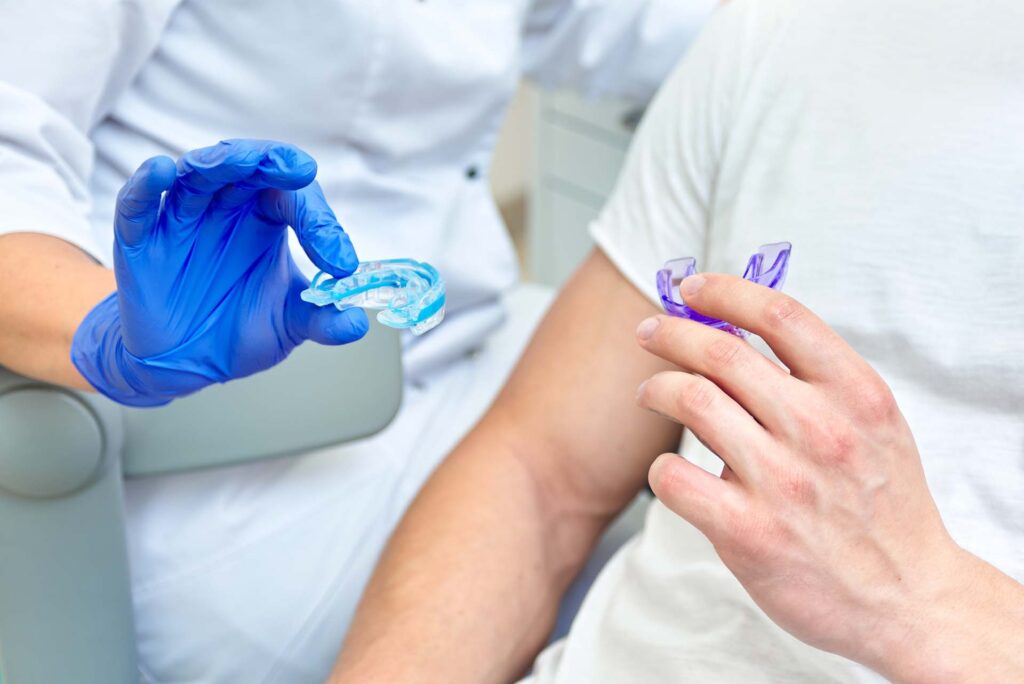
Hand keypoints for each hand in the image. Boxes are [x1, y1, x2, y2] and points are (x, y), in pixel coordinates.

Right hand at [71, 139, 368, 405]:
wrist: (186, 361)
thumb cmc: (239, 327)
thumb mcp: (289, 325)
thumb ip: (323, 320)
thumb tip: (356, 322)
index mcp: (266, 219)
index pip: (295, 199)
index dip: (320, 223)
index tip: (340, 264)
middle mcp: (226, 209)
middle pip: (247, 169)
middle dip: (271, 163)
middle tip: (298, 170)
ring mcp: (182, 220)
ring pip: (196, 176)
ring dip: (217, 163)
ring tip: (239, 160)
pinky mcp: (140, 240)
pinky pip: (138, 204)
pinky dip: (146, 185)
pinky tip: (160, 171)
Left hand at [634, 274, 968, 678]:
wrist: (908, 599)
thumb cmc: (882, 505)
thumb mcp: (874, 424)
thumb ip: (818, 377)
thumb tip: (740, 326)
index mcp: (856, 393)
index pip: (780, 314)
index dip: (724, 291)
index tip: (690, 288)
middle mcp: (820, 430)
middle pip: (721, 352)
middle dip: (671, 332)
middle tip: (648, 333)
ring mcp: (783, 482)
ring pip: (691, 401)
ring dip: (656, 388)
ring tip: (649, 393)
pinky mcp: (749, 532)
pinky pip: (675, 478)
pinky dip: (659, 469)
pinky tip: (667, 472)